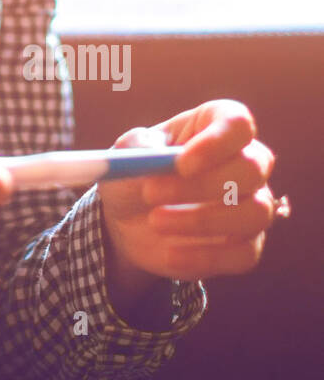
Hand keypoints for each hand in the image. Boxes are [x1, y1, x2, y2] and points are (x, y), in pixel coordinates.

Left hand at [99, 100, 279, 297]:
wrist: (127, 222)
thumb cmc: (132, 176)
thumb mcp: (123, 156)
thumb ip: (136, 148)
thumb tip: (150, 152)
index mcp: (214, 126)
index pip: (238, 123)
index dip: (217, 142)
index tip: (182, 164)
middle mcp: (242, 161)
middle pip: (253, 168)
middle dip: (204, 185)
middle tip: (152, 193)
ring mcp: (250, 204)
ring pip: (256, 212)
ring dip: (203, 221)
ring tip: (155, 222)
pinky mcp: (246, 244)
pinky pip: (245, 253)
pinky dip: (206, 257)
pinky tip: (170, 254)